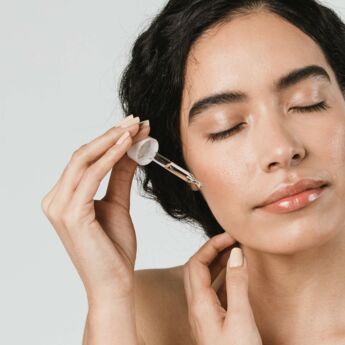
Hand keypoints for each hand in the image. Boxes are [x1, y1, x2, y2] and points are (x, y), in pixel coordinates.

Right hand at [41, 115, 149, 303]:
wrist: (114, 283)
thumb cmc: (114, 248)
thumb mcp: (118, 204)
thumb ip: (120, 176)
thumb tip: (129, 149)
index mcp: (64, 198)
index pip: (84, 159)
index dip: (108, 140)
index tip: (133, 127)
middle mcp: (55, 199)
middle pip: (82, 155)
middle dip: (111, 134)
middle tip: (135, 120)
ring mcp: (59, 207)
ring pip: (84, 160)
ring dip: (112, 141)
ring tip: (135, 128)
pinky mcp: (70, 214)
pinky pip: (91, 176)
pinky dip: (110, 158)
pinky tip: (127, 145)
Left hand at [183, 232, 261, 344]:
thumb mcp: (241, 319)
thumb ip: (237, 284)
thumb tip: (235, 253)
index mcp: (199, 304)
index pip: (196, 263)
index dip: (210, 245)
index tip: (229, 236)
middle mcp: (196, 307)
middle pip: (196, 268)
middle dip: (211, 250)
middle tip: (231, 240)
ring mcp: (203, 314)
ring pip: (204, 279)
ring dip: (216, 262)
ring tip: (234, 252)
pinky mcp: (212, 321)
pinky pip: (213, 291)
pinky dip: (223, 277)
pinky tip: (235, 275)